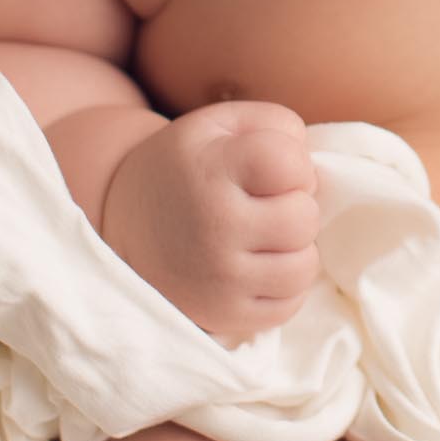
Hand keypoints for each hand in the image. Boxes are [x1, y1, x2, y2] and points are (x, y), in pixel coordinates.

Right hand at [100, 100, 320, 346]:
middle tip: (267, 205)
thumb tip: (313, 172)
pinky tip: (261, 265)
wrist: (126, 223)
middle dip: (296, 206)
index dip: (293, 164)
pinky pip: (289, 305)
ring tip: (266, 236)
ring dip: (295, 248)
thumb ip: (275, 125)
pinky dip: (284, 284)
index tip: (269, 171)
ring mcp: (219, 278)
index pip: (290, 165)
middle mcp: (213, 228)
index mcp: (210, 171)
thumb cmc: (187, 167)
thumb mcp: (219, 125)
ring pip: (304, 267)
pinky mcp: (223, 316)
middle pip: (304, 218)